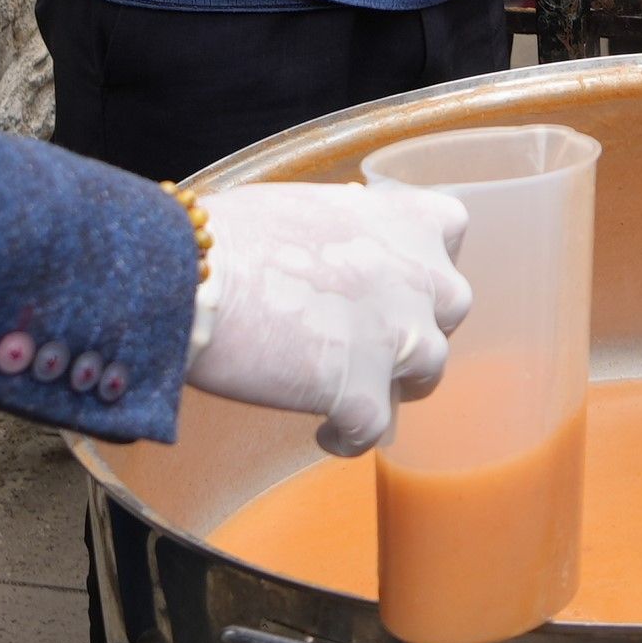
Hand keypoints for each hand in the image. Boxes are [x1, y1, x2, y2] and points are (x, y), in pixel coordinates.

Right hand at [184, 180, 474, 456]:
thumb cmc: (231, 236)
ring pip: (425, 374)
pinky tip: (325, 433)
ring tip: (349, 389)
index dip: (424, 252)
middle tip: (369, 332)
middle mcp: (417, 278)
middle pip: (448, 309)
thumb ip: (348, 228)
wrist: (193, 275)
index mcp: (402, 220)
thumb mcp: (308, 206)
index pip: (448, 228)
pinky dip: (350, 436)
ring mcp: (399, 340)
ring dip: (391, 381)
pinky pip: (373, 431)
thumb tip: (345, 243)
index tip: (395, 267)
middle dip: (414, 320)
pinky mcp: (364, 396)